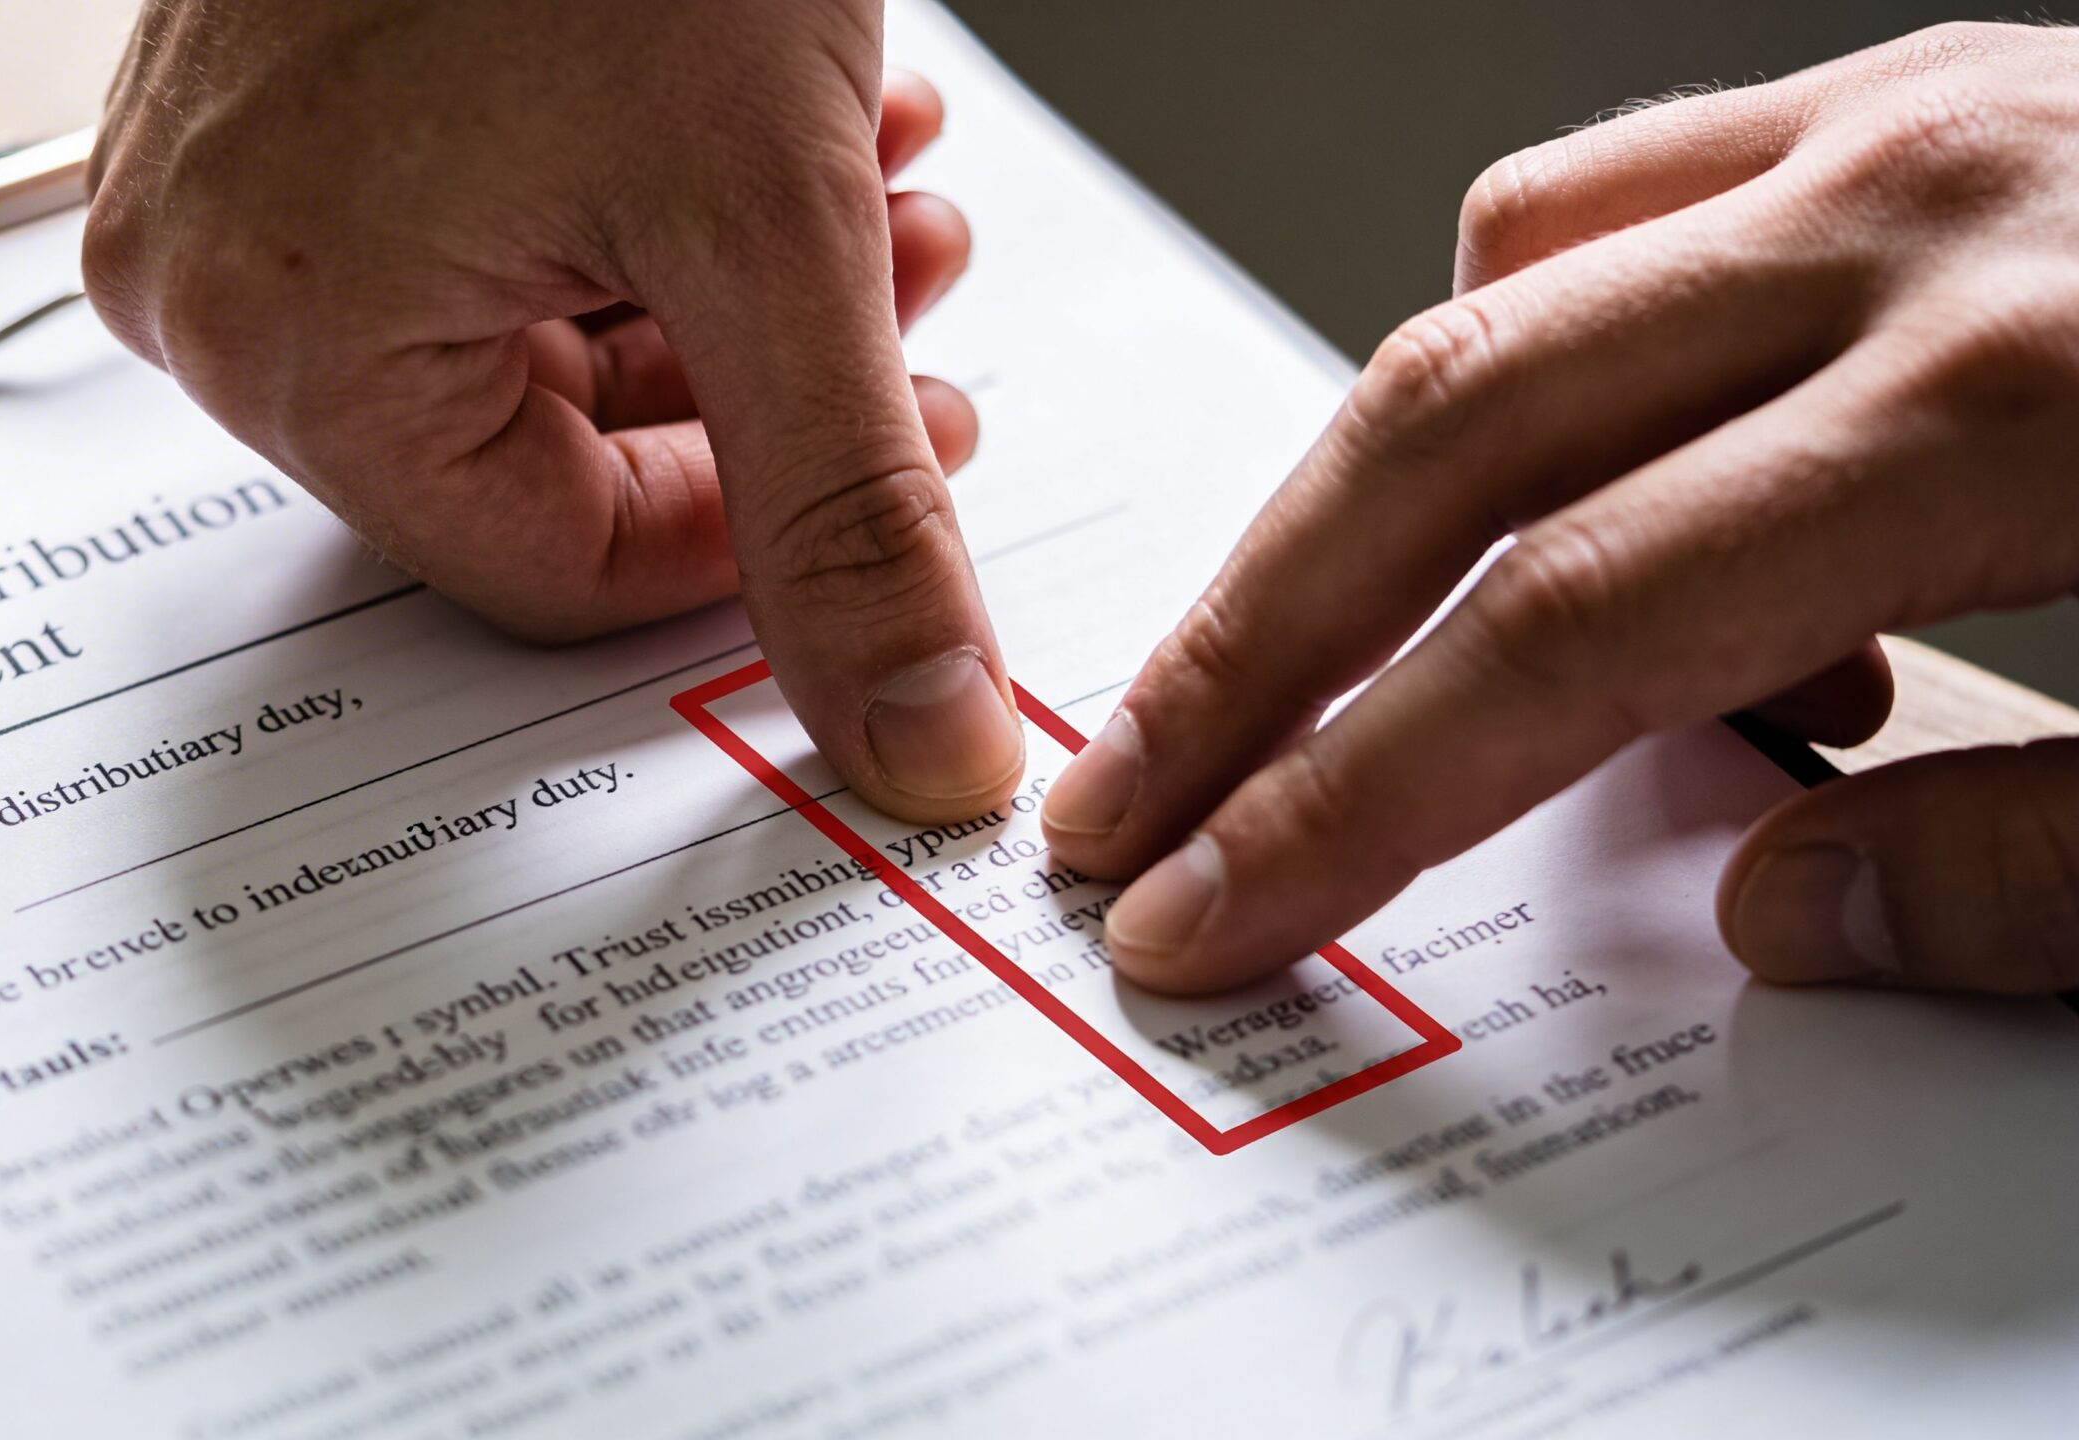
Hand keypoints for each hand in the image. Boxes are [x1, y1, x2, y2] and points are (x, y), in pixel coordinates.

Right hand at [83, 0, 1022, 821]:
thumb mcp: (768, 221)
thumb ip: (851, 505)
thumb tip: (911, 736)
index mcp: (282, 336)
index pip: (548, 572)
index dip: (755, 544)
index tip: (895, 466)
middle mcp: (213, 274)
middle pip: (544, 453)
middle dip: (767, 389)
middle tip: (909, 308)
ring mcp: (232, 180)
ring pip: (529, 341)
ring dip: (732, 293)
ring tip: (880, 195)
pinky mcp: (281, 103)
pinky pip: (481, 231)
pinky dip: (642, 207)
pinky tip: (776, 130)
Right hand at [1044, 22, 2078, 996]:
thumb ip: (2051, 874)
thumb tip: (1784, 920)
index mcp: (2023, 405)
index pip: (1564, 628)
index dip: (1347, 796)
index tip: (1207, 908)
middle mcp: (1916, 227)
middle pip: (1447, 441)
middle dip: (1246, 648)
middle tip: (1126, 797)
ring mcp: (1900, 130)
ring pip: (1489, 291)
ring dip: (1358, 501)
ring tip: (1313, 674)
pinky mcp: (1908, 97)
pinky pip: (1608, 191)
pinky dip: (1509, 342)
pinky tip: (1552, 478)